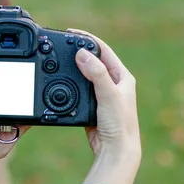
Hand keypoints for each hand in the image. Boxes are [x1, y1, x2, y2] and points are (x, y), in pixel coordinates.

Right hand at [69, 29, 140, 183]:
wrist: (115, 150)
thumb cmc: (119, 124)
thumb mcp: (108, 94)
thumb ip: (96, 73)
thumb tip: (82, 53)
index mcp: (123, 76)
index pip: (103, 49)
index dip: (87, 38)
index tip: (71, 32)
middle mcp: (114, 82)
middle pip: (94, 59)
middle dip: (78, 49)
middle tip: (62, 42)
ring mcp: (103, 93)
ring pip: (85, 73)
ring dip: (73, 65)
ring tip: (60, 57)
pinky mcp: (92, 104)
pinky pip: (79, 87)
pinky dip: (70, 81)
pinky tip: (62, 80)